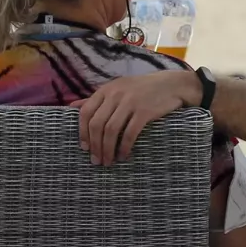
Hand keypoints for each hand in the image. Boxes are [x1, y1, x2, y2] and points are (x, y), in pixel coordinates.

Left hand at [71, 70, 200, 164]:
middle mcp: (116, 94)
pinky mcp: (145, 111)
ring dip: (107, 149)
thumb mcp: (118, 88)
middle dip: (95, 146)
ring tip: (108, 161)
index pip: (86, 112)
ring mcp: (130, 102)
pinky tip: (123, 155)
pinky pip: (129, 133)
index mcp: (107, 89)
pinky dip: (124, 147)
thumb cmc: (143, 89)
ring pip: (111, 130)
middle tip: (96, 160)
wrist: (172, 85)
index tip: (85, 148)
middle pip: (97, 124)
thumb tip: (72, 106)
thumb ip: (97, 98)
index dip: (82, 132)